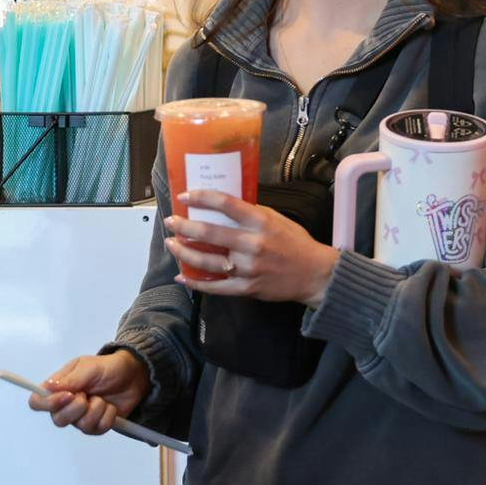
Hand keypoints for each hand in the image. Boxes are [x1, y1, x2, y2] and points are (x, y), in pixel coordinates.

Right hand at [31, 350, 149, 436]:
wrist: (132, 376)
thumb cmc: (108, 368)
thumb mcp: (89, 367)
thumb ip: (70, 379)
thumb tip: (48, 386)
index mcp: (59, 388)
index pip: (38, 402)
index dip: (47, 404)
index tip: (67, 396)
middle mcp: (66, 405)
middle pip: (58, 420)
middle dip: (77, 408)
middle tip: (88, 395)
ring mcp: (81, 418)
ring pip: (81, 426)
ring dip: (96, 410)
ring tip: (102, 398)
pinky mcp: (96, 426)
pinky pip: (97, 429)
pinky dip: (107, 416)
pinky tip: (110, 406)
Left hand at [165, 190, 341, 307]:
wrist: (314, 274)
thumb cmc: (296, 243)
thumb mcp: (277, 219)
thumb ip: (251, 213)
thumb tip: (224, 206)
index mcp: (260, 222)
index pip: (225, 204)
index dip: (201, 197)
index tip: (185, 196)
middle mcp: (252, 244)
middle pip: (209, 233)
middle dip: (184, 226)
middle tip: (171, 221)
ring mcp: (248, 268)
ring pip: (206, 261)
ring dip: (184, 252)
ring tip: (172, 244)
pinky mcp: (246, 288)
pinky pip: (215, 287)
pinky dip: (196, 283)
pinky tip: (182, 276)